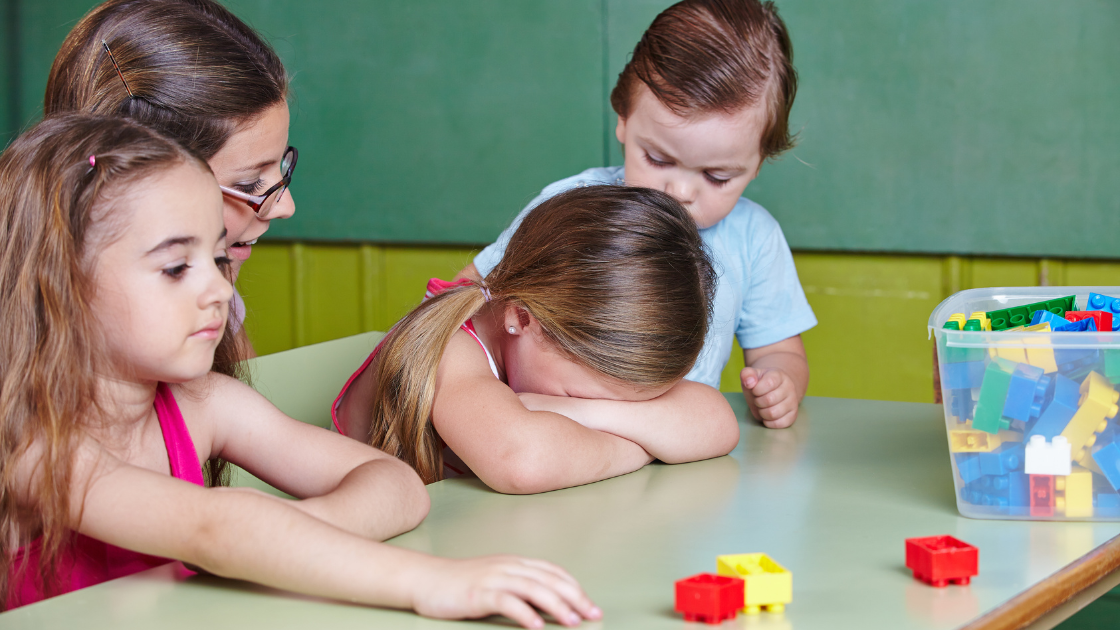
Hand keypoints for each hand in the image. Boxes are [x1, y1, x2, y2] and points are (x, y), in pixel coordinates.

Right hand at [411, 555, 601, 627]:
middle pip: (549, 580)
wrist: (426, 580)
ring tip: (572, 622)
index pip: (553, 572)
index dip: (575, 588)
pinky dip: (524, 613)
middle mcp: (508, 567)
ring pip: (533, 588)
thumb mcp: (496, 581)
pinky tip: (536, 627)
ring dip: (556, 605)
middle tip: (593, 615)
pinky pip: (506, 601)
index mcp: (515, 563)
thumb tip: (547, 605)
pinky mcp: (478, 592)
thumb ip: (520, 588)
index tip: (591, 606)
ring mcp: (493, 578)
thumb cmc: (461, 585)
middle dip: (575, 597)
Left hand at [740, 366, 798, 428]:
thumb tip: (749, 382)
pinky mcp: (793, 415)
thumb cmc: (759, 384)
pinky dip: (769, 422)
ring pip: (773, 413)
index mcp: (779, 376)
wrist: (773, 390)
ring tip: (762, 407)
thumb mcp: (751, 376)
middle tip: (758, 399)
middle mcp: (789, 387)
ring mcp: (793, 402)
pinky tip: (767, 416)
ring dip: (762, 413)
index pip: (769, 383)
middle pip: (769, 400)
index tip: (755, 390)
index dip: (757, 389)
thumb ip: (747, 374)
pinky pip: (780, 423)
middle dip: (758, 402)